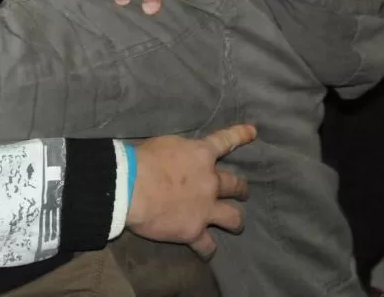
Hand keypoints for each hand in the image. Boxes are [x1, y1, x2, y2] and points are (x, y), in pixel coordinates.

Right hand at [126, 125, 256, 258]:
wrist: (130, 187)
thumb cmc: (141, 160)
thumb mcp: (163, 145)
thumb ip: (177, 153)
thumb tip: (176, 158)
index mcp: (200, 155)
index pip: (225, 141)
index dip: (239, 136)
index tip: (252, 132)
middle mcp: (209, 181)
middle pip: (235, 184)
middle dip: (241, 189)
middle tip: (242, 192)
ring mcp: (205, 208)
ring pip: (233, 217)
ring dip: (235, 220)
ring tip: (235, 224)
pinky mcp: (194, 230)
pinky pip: (207, 245)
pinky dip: (207, 249)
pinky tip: (207, 252)